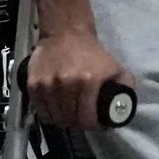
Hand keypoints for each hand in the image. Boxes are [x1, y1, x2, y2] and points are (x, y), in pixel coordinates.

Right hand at [25, 0, 133, 130]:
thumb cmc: (91, 52)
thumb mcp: (115, 67)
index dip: (93, 126)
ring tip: (69, 114)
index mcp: (88, 81)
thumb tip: (126, 109)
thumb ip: (126, 87)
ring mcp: (48, 85)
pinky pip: (40, 111)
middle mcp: (66, 84)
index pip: (87, 119)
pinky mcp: (33, 84)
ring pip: (55, 118)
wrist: (66, 32)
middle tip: (82, 118)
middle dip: (78, 123)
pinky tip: (55, 109)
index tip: (95, 125)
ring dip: (63, 119)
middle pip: (70, 120)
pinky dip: (48, 114)